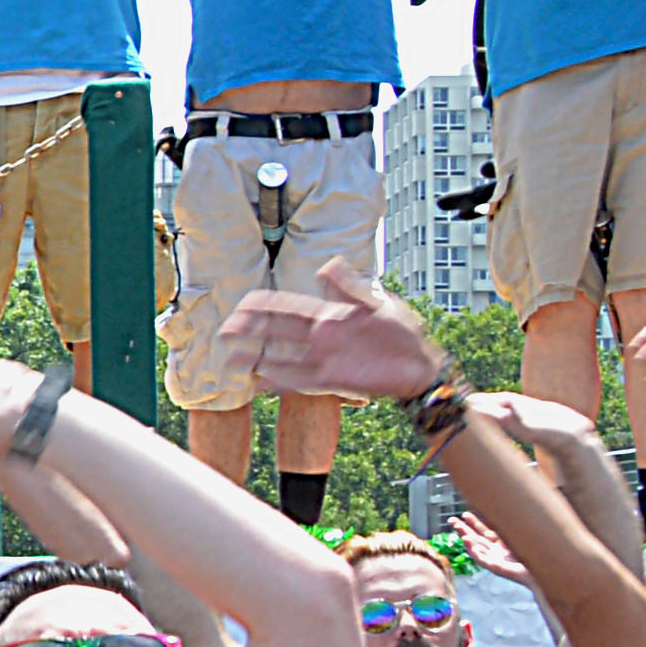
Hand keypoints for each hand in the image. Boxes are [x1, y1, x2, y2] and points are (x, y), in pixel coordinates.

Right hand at [221, 262, 449, 403]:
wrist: (420, 365)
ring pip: (282, 358)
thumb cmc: (403, 333)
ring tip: (232, 361)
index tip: (242, 305)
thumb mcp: (379, 304)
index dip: (264, 307)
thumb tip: (327, 264)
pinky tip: (260, 382)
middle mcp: (321, 337)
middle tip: (225, 332)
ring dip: (257, 358)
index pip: (289, 307)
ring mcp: (324, 360)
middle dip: (250, 332)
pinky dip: (280, 382)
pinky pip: (300, 382)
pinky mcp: (332, 381)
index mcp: (330, 314)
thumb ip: (350, 288)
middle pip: (278, 333)